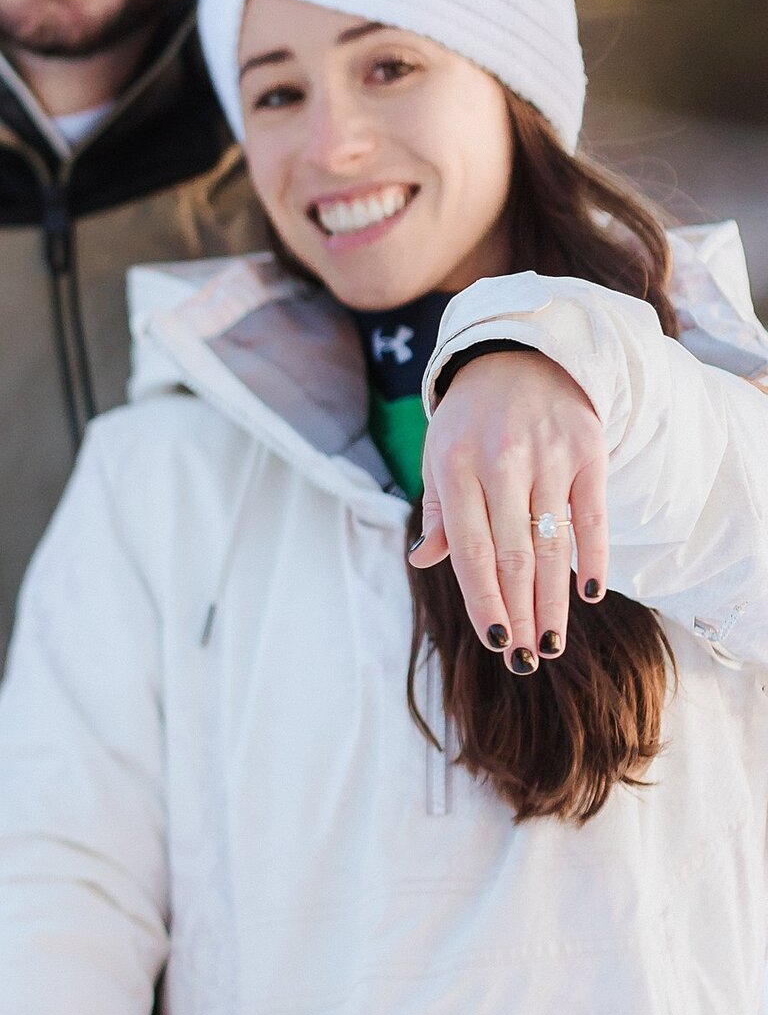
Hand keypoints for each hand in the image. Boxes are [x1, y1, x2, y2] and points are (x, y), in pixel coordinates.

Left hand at [408, 350, 607, 671]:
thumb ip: (438, 511)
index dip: (483, 599)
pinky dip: (591, 557)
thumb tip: (422, 560)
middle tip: (523, 659)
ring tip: (550, 643)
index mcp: (455, 465)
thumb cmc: (471, 419)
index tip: (494, 641)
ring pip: (551, 544)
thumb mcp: (439, 454)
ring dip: (553, 600)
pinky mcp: (587, 451)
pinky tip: (588, 594)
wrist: (521, 354)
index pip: (470, 548)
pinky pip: (592, 516)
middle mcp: (502, 460)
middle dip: (519, 612)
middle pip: (512, 554)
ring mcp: (548, 456)